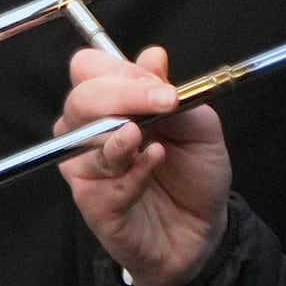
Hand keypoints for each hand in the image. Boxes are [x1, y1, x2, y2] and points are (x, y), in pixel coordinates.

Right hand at [54, 38, 228, 285]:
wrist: (205, 230)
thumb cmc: (194, 174)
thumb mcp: (199, 127)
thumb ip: (173, 94)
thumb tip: (153, 56)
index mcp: (110, 104)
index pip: (89, 69)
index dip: (119, 72)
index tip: (162, 89)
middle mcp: (87, 130)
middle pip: (79, 100)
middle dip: (120, 98)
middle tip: (164, 104)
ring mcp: (84, 167)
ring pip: (83, 140)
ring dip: (123, 138)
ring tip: (156, 145)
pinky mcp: (90, 202)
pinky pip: (101, 182)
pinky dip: (133, 172)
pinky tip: (154, 167)